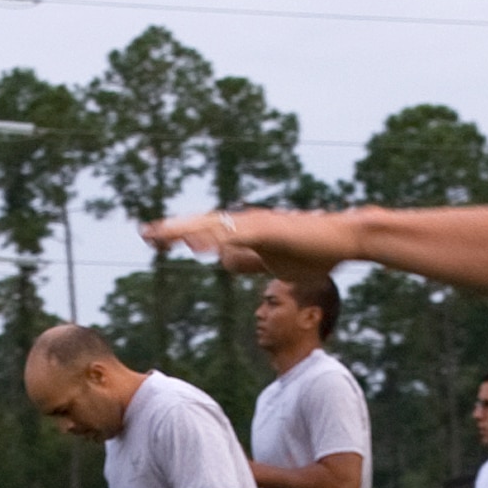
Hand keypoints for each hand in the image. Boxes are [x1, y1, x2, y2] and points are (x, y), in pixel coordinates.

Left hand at [142, 206, 357, 277]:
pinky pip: (236, 235)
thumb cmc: (313, 252)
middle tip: (144, 234)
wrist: (343, 240)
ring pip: (213, 226)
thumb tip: (224, 260)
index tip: (154, 241)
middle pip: (202, 225)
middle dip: (173, 230)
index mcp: (246, 233)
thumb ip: (248, 260)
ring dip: (186, 230)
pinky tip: (196, 244)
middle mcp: (247, 224)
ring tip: (159, 235)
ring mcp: (257, 226)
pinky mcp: (269, 231)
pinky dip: (214, 238)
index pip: (206, 233)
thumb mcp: (272, 263)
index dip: (180, 236)